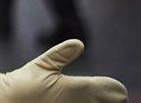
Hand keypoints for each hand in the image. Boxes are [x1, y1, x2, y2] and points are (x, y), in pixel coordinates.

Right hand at [0, 40, 126, 102]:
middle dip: (109, 99)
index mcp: (80, 89)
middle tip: (96, 96)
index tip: (100, 87)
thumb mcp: (41, 65)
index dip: (111, 87)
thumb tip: (80, 43)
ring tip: (84, 101)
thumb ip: (62, 54)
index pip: (117, 91)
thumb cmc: (23, 84)